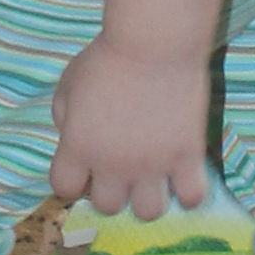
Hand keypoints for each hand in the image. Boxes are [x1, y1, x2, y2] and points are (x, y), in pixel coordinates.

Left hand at [50, 39, 211, 218]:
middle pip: (107, 206)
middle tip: (122, 168)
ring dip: (147, 197)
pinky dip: (187, 192)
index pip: (64, 189)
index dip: (73, 179)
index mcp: (78, 147)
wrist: (154, 43)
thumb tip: (70, 134)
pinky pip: (190, 198)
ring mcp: (152, 166)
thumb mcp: (69, 81)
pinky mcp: (187, 158)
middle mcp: (112, 166)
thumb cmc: (108, 57)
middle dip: (112, 190)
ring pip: (147, 212)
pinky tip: (183, 175)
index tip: (84, 166)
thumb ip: (63, 114)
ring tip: (154, 177)